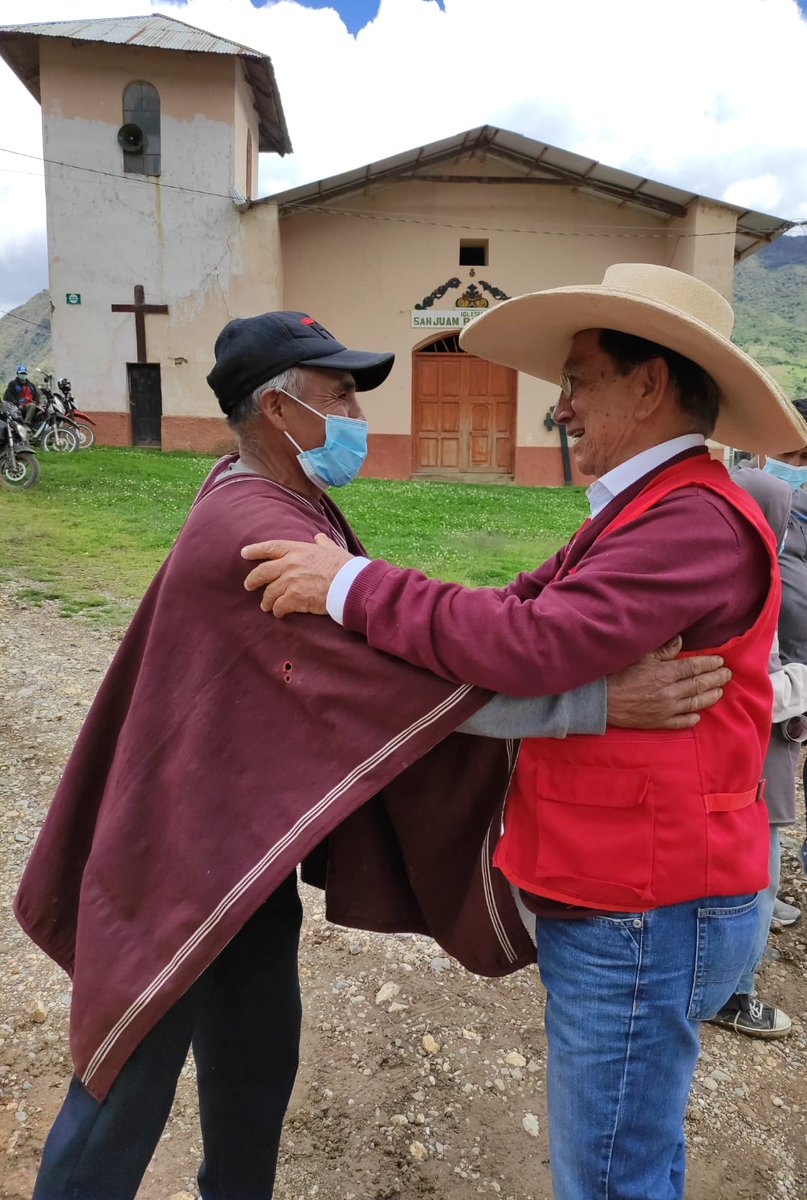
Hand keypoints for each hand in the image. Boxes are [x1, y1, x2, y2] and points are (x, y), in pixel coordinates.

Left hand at [241, 533, 353, 616]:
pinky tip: (279, 614)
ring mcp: (290, 581)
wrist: (349, 584)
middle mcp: (289, 564)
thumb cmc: (344, 566)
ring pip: (269, 593)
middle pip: (262, 572)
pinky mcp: (294, 598)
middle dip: (252, 580)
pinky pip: (279, 606)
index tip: (244, 553)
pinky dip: (278, 611)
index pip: (270, 547)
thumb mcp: (333, 549)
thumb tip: (319, 537)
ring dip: (266, 600)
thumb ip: (323, 543)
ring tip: (266, 606)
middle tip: (248, 586)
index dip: (255, 550)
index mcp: (297, 549)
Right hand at [606, 636, 730, 729]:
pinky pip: (680, 722)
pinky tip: (698, 715)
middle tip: (727, 675)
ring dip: (710, 697)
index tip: (720, 662)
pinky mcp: (657, 722)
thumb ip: (663, 650)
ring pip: (695, 703)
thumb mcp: (640, 656)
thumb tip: (680, 642)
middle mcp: (670, 692)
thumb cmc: (618, 674)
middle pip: (699, 685)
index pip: (695, 667)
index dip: (710, 664)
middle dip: (716, 679)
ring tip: (720, 691)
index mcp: (666, 673)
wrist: (600, 700)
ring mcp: (665, 709)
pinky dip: (691, 718)